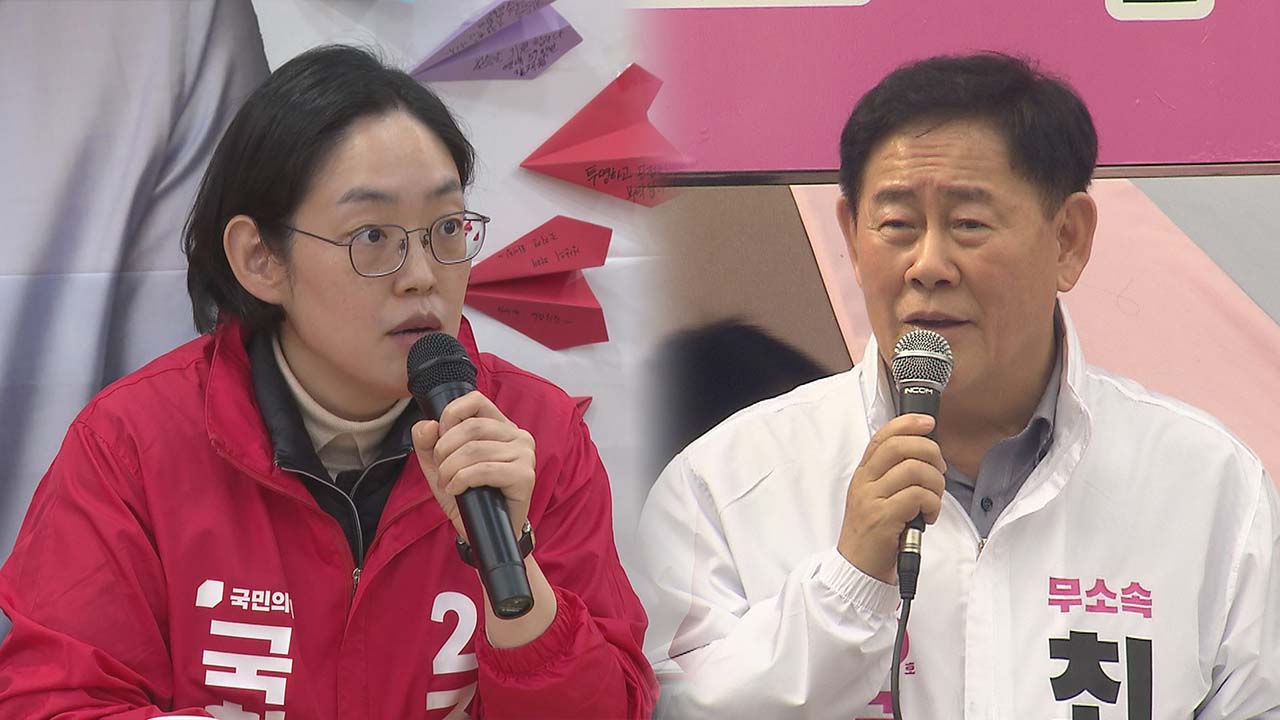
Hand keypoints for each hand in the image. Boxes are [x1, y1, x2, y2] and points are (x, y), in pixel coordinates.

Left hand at [411, 391, 536, 539]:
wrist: (483, 533)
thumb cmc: (467, 496)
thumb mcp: (439, 466)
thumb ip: (426, 443)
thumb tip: (428, 425)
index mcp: (500, 426)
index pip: (475, 401)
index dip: (450, 415)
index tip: (439, 439)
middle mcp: (518, 435)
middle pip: (472, 427)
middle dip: (445, 449)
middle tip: (441, 470)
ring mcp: (525, 455)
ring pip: (475, 449)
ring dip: (450, 469)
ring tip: (447, 483)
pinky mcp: (524, 476)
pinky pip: (485, 470)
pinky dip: (462, 479)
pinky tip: (457, 490)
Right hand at [837, 414, 945, 584]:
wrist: (858, 569)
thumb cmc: (874, 536)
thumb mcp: (877, 499)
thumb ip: (893, 477)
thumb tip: (925, 457)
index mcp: (863, 475)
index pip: (883, 436)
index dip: (907, 423)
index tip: (928, 423)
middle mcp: (864, 482)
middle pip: (900, 446)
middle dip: (930, 452)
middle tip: (939, 471)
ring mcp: (872, 499)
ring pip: (914, 470)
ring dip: (935, 484)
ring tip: (933, 501)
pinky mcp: (883, 518)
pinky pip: (917, 496)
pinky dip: (932, 504)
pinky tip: (928, 517)